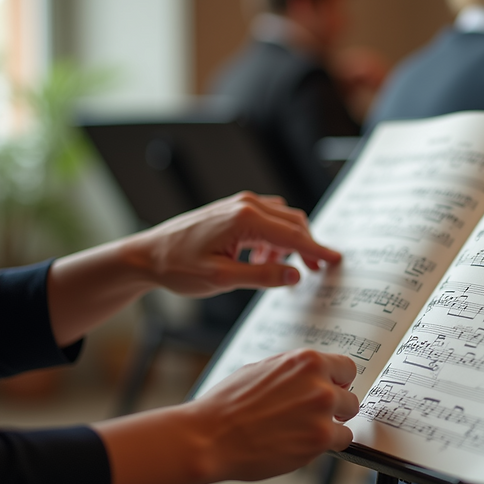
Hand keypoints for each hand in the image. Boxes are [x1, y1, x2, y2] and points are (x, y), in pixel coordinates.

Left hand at [124, 191, 340, 296]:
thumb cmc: (178, 267)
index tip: (336, 261)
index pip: (293, 234)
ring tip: (278, 268)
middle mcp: (246, 204)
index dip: (317, 250)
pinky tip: (262, 258)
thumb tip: (295, 275)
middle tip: (316, 271)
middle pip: (292, 222)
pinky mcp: (233, 209)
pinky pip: (266, 220)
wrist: (147, 255)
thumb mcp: (222, 279)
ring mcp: (239, 204)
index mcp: (245, 218)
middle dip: (307, 246)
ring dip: (288, 243)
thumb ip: (262, 275)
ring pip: (281, 220)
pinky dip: (274, 238)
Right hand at [189, 349, 359, 481]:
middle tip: (316, 414)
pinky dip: (328, 445)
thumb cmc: (228, 405)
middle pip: (350, 395)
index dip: (338, 382)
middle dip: (336, 406)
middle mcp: (319, 384)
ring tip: (307, 431)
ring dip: (332, 426)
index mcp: (305, 361)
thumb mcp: (262, 369)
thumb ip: (293, 372)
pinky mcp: (319, 439)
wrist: (211, 436)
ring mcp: (322, 412)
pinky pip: (342, 441)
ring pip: (348, 419)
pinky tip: (305, 443)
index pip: (345, 367)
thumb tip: (307, 376)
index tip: (335, 389)